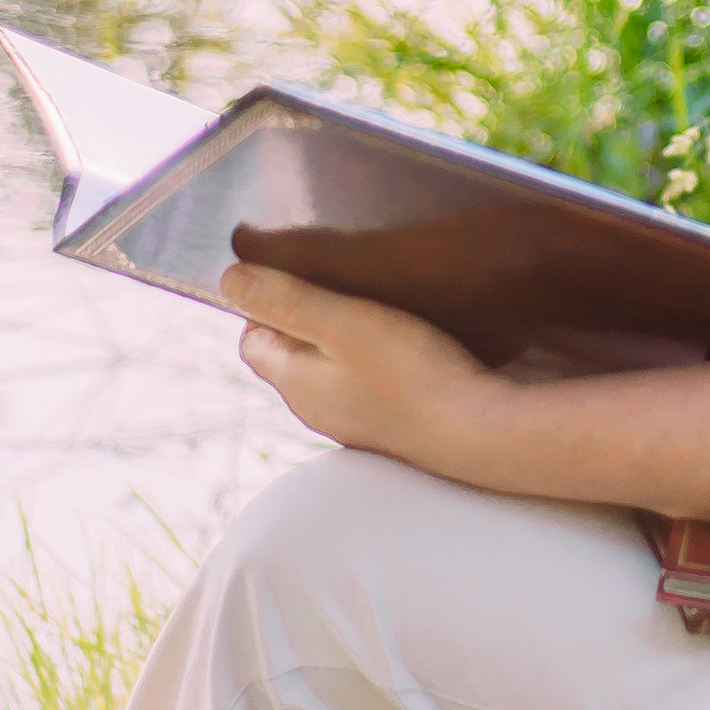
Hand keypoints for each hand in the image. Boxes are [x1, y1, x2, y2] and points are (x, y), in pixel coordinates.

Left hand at [223, 261, 491, 467]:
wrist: (479, 433)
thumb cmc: (412, 373)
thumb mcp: (342, 322)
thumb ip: (285, 300)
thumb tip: (230, 281)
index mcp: (295, 385)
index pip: (252, 341)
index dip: (265, 304)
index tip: (302, 277)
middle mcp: (317, 411)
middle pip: (290, 357)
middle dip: (304, 319)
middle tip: (340, 285)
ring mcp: (355, 424)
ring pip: (330, 372)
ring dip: (342, 340)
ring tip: (376, 308)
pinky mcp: (391, 427)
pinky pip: (366, 386)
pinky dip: (373, 362)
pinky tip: (406, 346)